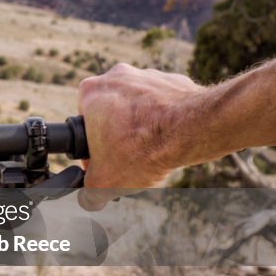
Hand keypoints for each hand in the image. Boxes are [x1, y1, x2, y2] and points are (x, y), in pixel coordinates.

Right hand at [76, 63, 203, 209]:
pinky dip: (167, 119)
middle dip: (118, 133)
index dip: (91, 146)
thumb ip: (90, 193)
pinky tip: (171, 139)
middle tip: (129, 156)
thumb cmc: (142, 149)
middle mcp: (117, 76)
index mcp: (91, 92)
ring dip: (142, 125)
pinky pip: (165, 103)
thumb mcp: (103, 182)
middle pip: (111, 111)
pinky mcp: (175, 81)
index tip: (104, 160)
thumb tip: (89, 199)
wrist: (191, 131)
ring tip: (152, 149)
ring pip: (138, 106)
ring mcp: (148, 75)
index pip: (83, 121)